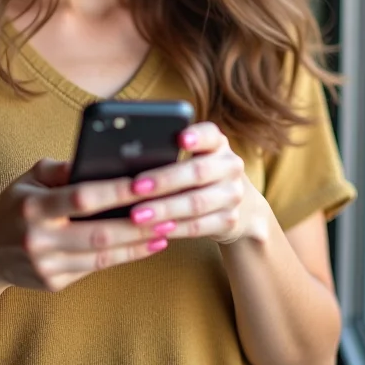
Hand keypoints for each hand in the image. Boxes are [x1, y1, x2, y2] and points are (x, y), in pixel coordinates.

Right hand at [0, 158, 173, 292]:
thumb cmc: (14, 205)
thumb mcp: (29, 177)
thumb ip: (62, 168)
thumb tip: (100, 159)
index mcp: (33, 206)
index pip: (82, 197)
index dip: (116, 191)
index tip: (146, 182)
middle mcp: (39, 238)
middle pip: (99, 234)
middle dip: (137, 224)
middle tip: (168, 212)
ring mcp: (46, 265)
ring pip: (101, 257)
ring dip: (137, 244)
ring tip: (165, 230)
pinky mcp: (53, 283)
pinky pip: (95, 270)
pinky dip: (122, 257)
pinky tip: (143, 246)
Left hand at [124, 121, 268, 244]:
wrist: (239, 206)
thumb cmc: (198, 175)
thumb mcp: (193, 157)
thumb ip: (168, 153)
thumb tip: (125, 157)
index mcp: (217, 144)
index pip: (210, 134)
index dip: (196, 136)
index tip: (180, 138)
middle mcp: (230, 166)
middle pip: (198, 171)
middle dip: (164, 180)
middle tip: (135, 187)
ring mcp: (232, 195)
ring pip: (196, 203)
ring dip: (164, 209)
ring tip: (137, 215)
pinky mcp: (229, 221)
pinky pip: (198, 226)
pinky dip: (174, 229)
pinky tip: (155, 230)